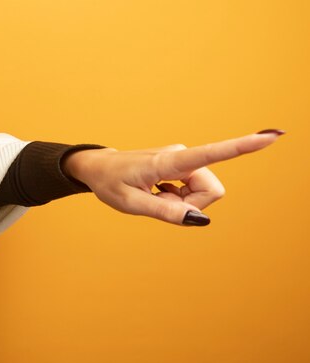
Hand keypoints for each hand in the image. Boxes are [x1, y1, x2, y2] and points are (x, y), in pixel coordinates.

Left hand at [62, 129, 284, 224]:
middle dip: (190, 206)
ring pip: (202, 194)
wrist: (97, 168)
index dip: (243, 147)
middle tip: (159, 202)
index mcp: (169, 161)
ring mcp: (182, 161)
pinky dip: (177, 199)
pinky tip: (157, 193)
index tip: (271, 136)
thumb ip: (165, 212)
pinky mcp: (181, 166)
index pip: (212, 153)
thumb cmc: (110, 183)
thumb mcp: (131, 203)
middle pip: (210, 191)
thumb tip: (200, 219)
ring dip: (181, 203)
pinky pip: (192, 192)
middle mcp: (181, 156)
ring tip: (154, 196)